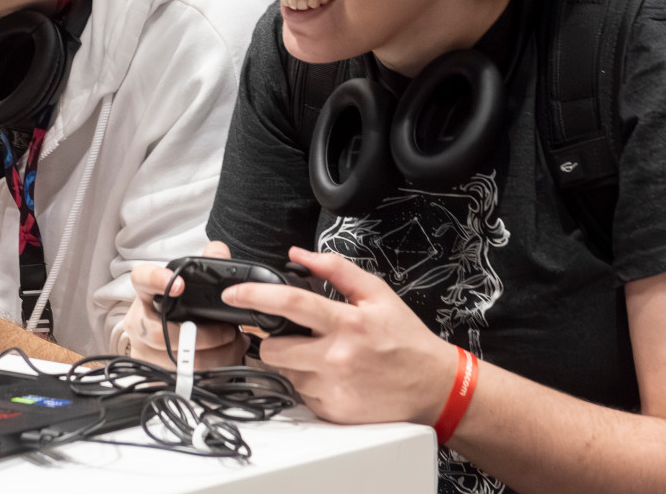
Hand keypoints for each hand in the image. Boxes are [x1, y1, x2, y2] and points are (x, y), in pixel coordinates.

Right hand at [123, 240, 247, 368]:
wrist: (169, 343)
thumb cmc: (180, 311)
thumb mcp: (191, 287)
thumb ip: (207, 264)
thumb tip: (218, 251)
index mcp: (146, 295)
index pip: (141, 280)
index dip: (156, 280)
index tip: (179, 284)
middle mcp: (140, 324)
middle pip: (162, 333)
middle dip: (203, 336)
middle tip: (229, 332)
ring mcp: (145, 352)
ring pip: (177, 362)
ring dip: (215, 356)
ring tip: (236, 345)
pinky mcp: (156, 375)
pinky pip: (185, 377)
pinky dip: (214, 371)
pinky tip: (228, 359)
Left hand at [225, 246, 456, 425]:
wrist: (433, 387)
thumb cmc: (406, 340)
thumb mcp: (378, 294)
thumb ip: (336, 270)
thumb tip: (300, 255)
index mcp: (347, 323)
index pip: (290, 305)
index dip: (255, 295)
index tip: (233, 293)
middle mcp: (336, 358)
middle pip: (273, 348)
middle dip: (274, 339)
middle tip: (295, 335)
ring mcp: (332, 388)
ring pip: (284, 372)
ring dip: (293, 362)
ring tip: (322, 355)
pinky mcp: (331, 411)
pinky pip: (300, 394)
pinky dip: (308, 383)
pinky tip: (332, 375)